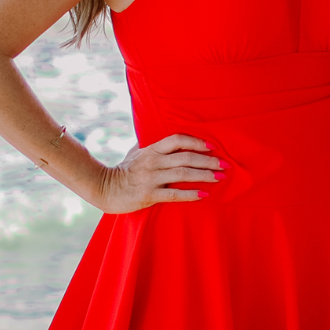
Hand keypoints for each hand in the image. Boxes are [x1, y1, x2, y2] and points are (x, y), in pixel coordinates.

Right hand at [96, 134, 226, 212]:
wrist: (104, 189)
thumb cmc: (123, 170)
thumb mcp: (135, 152)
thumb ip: (150, 144)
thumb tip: (162, 134)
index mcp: (151, 149)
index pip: (177, 140)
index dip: (196, 142)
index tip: (212, 147)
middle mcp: (153, 162)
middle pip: (185, 157)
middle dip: (208, 160)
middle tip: (225, 164)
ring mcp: (151, 178)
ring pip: (183, 174)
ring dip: (204, 175)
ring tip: (220, 178)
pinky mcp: (149, 195)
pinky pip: (174, 194)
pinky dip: (190, 194)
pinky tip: (204, 195)